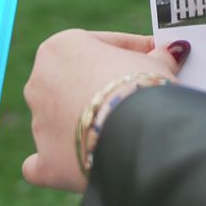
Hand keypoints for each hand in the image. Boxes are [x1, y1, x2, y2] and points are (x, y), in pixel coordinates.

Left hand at [22, 30, 189, 191]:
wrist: (136, 134)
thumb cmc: (142, 87)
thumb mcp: (154, 62)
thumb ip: (155, 58)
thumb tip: (166, 54)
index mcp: (60, 48)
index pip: (101, 44)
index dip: (133, 51)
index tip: (154, 58)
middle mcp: (40, 82)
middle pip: (77, 81)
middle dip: (104, 87)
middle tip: (139, 93)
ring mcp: (39, 123)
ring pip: (63, 119)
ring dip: (87, 121)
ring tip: (125, 129)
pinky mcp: (46, 161)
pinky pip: (44, 161)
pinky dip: (59, 160)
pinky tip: (74, 161)